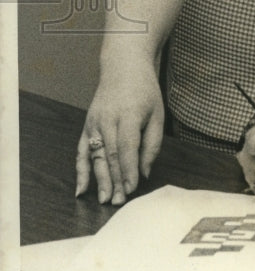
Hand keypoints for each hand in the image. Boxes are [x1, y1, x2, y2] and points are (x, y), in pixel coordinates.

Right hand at [75, 60, 164, 205]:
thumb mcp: (157, 114)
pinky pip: (81, 151)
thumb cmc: (145, 92)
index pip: (127, 147)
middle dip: (114, 180)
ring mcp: (94, 123)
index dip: (128, 170)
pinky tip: (82, 189)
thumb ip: (152, 144)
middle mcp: (108, 120)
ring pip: (95, 156)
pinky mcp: (87, 126)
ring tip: (105, 200)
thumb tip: (144, 172)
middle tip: (119, 202)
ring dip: (99, 180)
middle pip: (109, 155)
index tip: (132, 189)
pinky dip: (81, 170)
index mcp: (129, 114)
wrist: (123, 68)